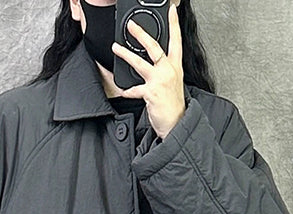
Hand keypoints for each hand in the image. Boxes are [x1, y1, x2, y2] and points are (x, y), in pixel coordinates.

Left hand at [111, 3, 185, 139]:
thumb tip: (152, 62)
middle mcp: (168, 71)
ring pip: (139, 63)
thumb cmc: (173, 105)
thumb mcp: (173, 82)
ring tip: (116, 48)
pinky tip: (123, 90)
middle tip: (131, 25)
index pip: (176, 41)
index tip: (172, 11)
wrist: (176, 123)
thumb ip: (164, 70)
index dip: (174, 24)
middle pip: (154, 47)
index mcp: (175, 67)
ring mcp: (159, 80)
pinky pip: (134, 89)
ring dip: (125, 54)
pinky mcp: (151, 92)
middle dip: (141, 34)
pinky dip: (127, 90)